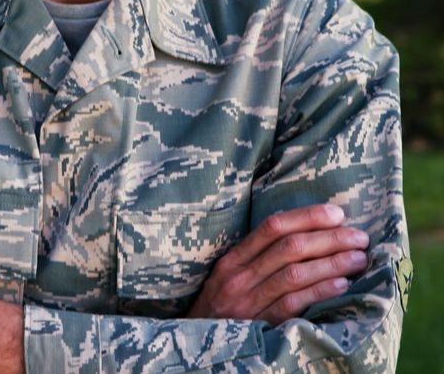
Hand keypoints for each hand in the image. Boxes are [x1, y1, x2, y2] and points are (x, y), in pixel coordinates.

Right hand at [188, 204, 369, 325]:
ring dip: (332, 263)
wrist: (196, 342)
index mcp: (233, 259)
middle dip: (330, 239)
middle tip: (359, 237)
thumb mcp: (228, 277)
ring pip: (295, 274)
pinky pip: (293, 304)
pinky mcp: (259, 324)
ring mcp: (248, 302)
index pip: (273, 227)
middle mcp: (239, 277)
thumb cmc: (220, 306)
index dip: (308, 217)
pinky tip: (342, 285)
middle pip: (290, 248)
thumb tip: (305, 235)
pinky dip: (319, 291)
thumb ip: (257, 257)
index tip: (337, 213)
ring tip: (359, 259)